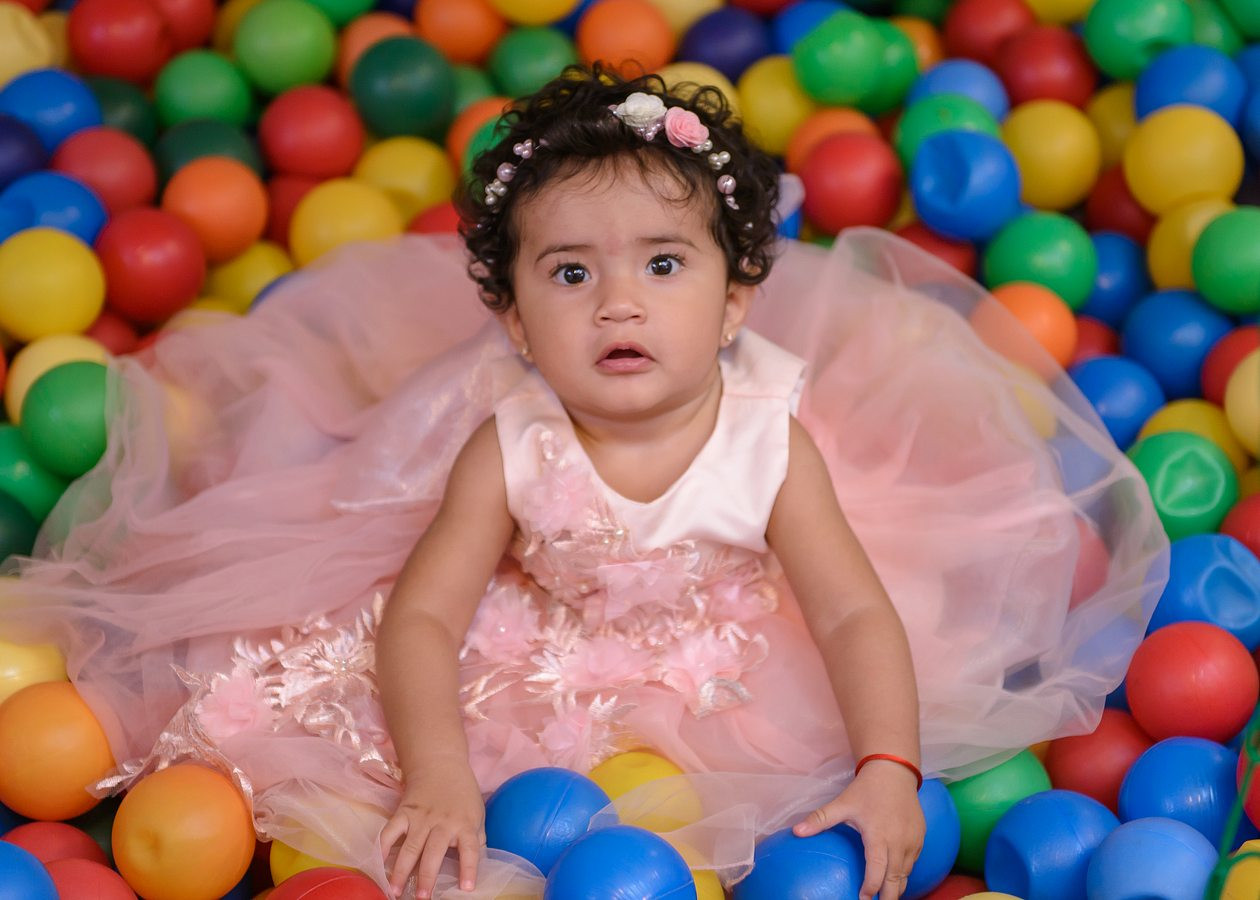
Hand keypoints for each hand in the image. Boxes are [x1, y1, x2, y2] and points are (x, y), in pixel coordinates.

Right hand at [380, 756, 485, 898]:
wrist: (441, 764)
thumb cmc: (462, 794)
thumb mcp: (477, 814)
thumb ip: (476, 840)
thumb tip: (476, 867)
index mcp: (465, 824)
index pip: (470, 849)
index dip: (469, 869)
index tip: (466, 888)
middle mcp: (443, 822)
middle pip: (434, 852)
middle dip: (427, 876)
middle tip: (422, 897)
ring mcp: (421, 817)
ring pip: (410, 847)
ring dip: (401, 870)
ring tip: (395, 890)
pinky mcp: (404, 811)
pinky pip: (391, 831)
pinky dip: (383, 847)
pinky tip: (378, 863)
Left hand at [791, 760, 925, 899]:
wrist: (894, 771)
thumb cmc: (867, 789)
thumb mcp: (842, 803)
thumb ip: (820, 819)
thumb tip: (796, 832)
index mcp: (879, 836)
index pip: (877, 870)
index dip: (870, 888)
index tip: (862, 899)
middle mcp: (899, 842)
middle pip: (896, 879)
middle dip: (888, 897)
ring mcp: (913, 841)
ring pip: (906, 873)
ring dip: (897, 886)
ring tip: (885, 896)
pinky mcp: (920, 838)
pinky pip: (913, 862)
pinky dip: (904, 873)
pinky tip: (895, 879)